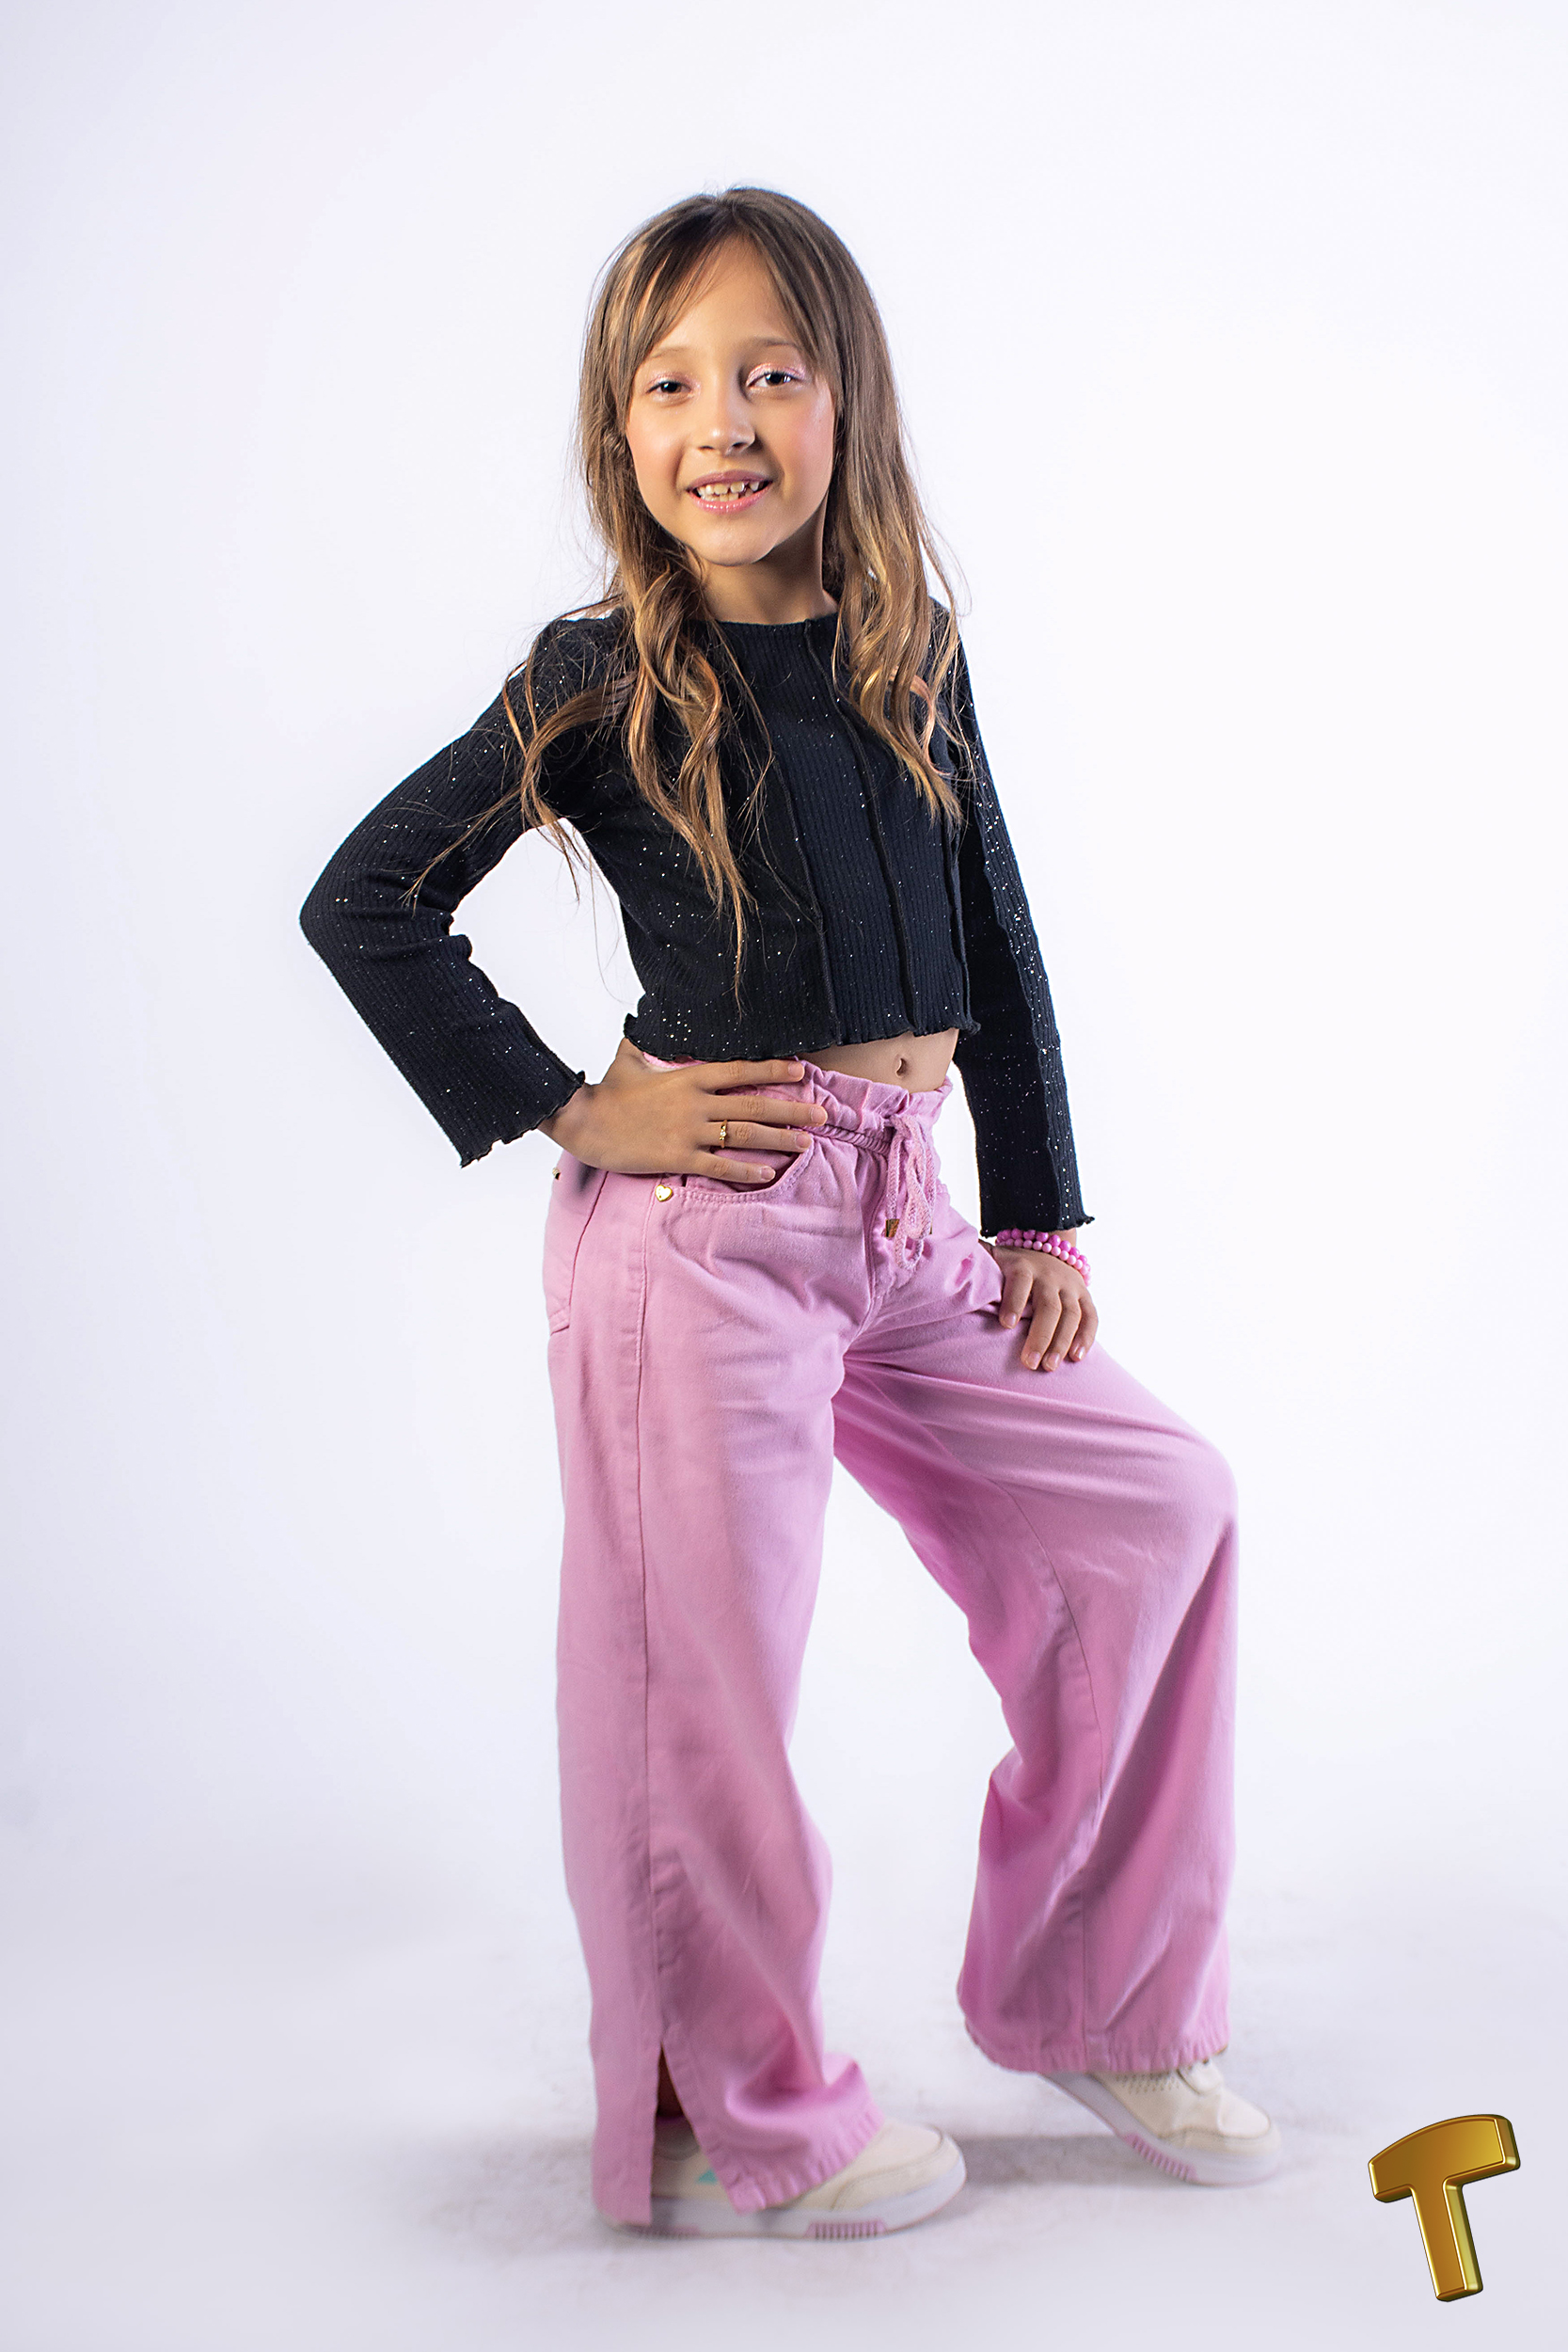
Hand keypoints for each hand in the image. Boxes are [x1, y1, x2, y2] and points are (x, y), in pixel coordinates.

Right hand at [537, 1036, 827, 1184]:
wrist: (583, 1121)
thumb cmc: (606, 1092)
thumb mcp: (628, 1060)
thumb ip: (645, 1046)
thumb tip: (644, 1026)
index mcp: (688, 1077)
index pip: (741, 1071)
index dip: (774, 1070)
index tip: (801, 1071)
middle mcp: (695, 1103)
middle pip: (754, 1105)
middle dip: (792, 1109)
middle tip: (821, 1115)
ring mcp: (688, 1131)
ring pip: (745, 1135)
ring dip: (779, 1139)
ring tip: (805, 1143)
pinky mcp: (677, 1157)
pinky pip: (720, 1165)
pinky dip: (747, 1170)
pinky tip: (769, 1173)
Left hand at [986, 1238, 1097, 1371]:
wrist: (1047, 1243)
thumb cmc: (1009, 1263)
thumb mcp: (992, 1256)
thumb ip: (974, 1261)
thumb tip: (944, 1266)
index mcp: (1022, 1265)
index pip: (1020, 1281)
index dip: (1014, 1301)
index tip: (1005, 1325)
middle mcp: (1049, 1275)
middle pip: (1049, 1305)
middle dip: (1040, 1335)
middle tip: (1030, 1363)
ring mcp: (1070, 1286)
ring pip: (1071, 1314)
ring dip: (1062, 1342)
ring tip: (1050, 1367)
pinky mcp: (1085, 1296)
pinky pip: (1091, 1317)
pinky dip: (1086, 1337)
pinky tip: (1076, 1358)